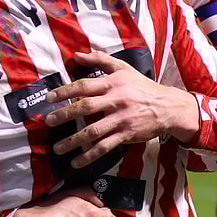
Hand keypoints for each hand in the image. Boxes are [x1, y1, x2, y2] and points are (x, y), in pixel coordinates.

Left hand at [45, 51, 200, 168]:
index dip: (65, 91)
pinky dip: (89, 155)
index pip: (84, 86)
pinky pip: (105, 146)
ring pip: (93, 131)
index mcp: (112, 83)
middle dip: (65, 114)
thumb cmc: (141, 86)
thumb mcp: (123, 68)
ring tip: (57, 148)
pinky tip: (76, 162)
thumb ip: (100, 60)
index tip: (49, 98)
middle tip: (48, 121)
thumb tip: (77, 54)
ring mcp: (121, 119)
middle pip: (85, 107)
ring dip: (73, 140)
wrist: (167, 106)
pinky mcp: (126, 134)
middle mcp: (115, 100)